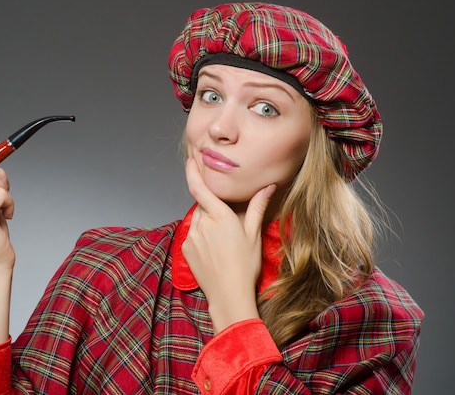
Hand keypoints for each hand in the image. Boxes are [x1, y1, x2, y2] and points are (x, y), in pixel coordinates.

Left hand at [182, 158, 275, 332]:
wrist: (229, 295)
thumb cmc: (245, 265)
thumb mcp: (254, 234)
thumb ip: (256, 207)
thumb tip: (268, 187)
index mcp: (220, 217)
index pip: (199, 188)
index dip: (192, 172)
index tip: (191, 160)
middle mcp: (202, 224)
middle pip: (203, 205)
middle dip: (213, 207)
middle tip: (228, 224)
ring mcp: (191, 237)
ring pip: (198, 219)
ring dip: (207, 222)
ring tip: (223, 241)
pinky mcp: (186, 249)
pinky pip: (192, 234)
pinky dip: (201, 235)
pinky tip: (214, 250)